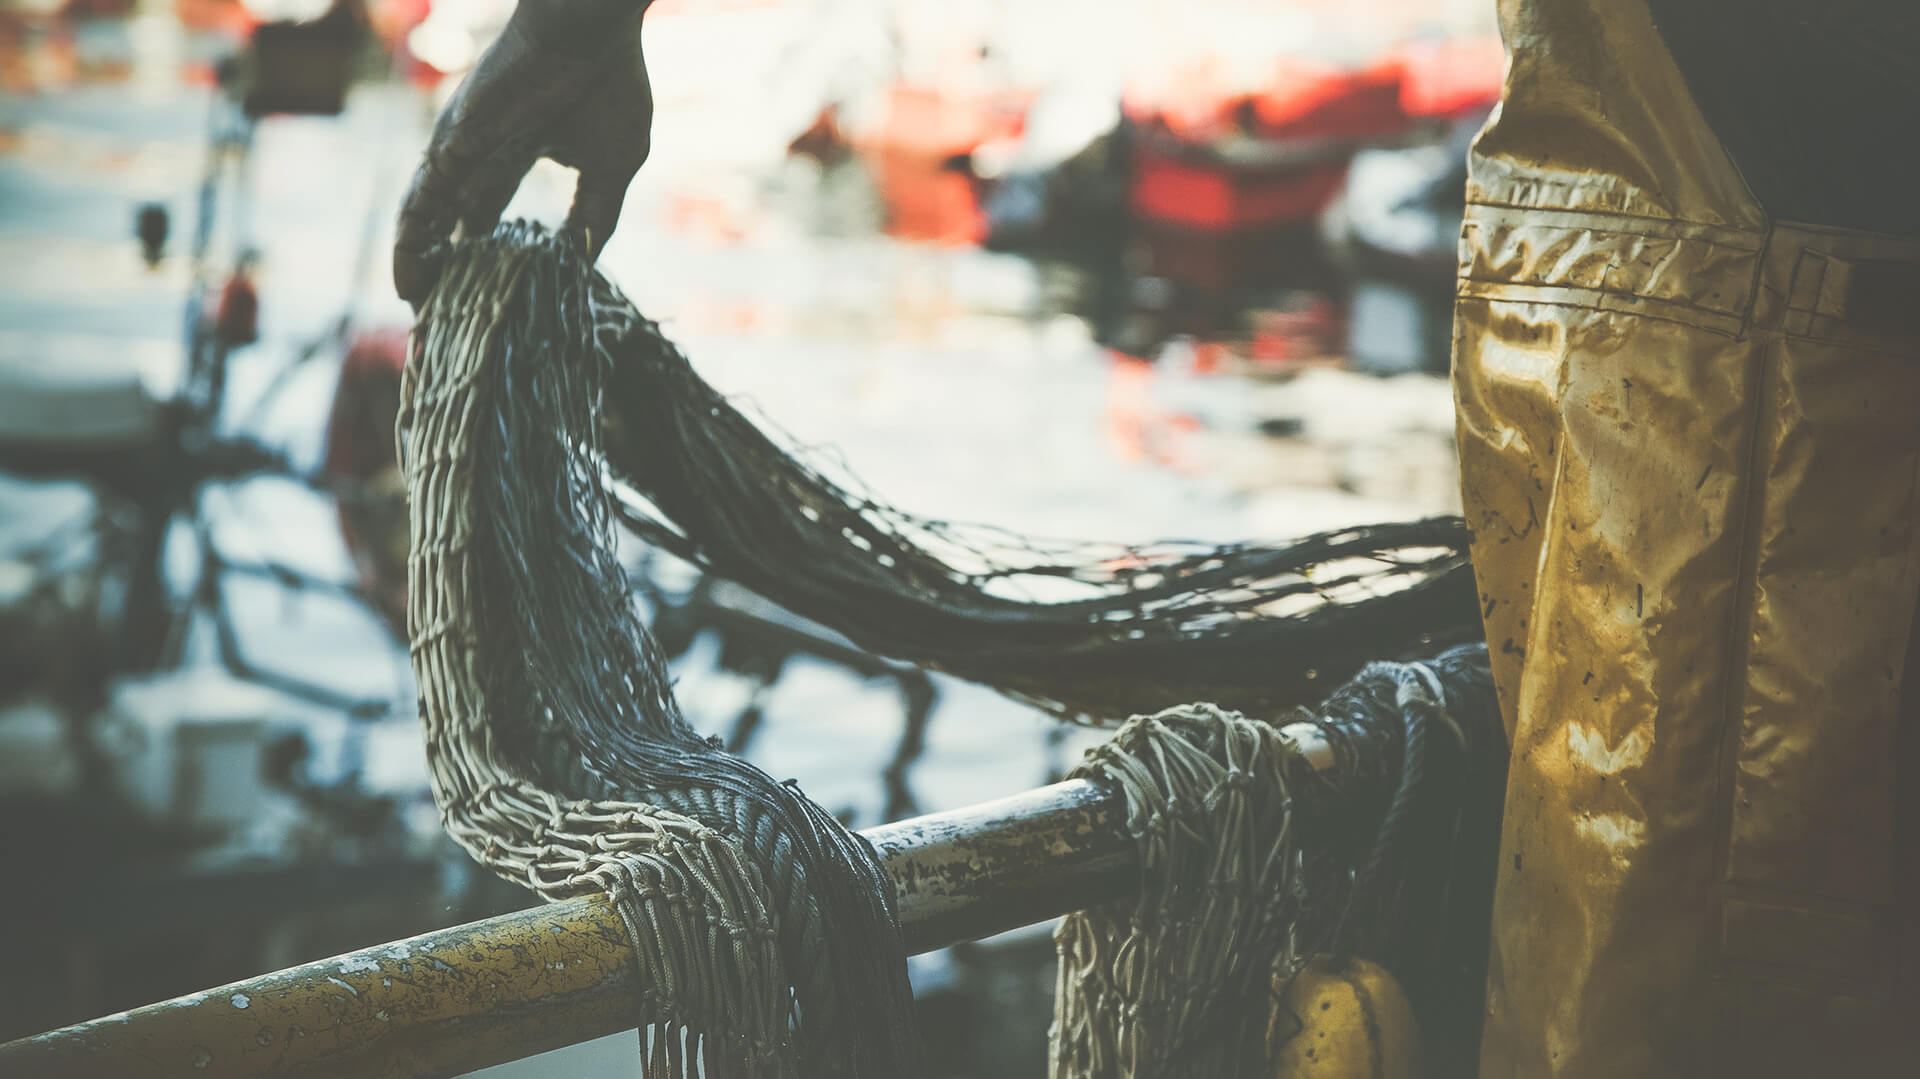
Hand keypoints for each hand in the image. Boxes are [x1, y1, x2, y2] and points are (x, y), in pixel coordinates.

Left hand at [394, 0, 652, 303]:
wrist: (593, 32)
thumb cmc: (608, 85)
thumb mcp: (613, 167)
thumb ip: (596, 214)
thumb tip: (585, 262)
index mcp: (514, 154)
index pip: (485, 214)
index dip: (478, 253)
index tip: (475, 295)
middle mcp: (479, 152)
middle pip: (449, 219)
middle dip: (441, 262)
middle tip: (434, 311)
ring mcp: (463, 145)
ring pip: (428, 211)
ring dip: (418, 254)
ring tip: (412, 301)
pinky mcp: (454, 139)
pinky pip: (423, 194)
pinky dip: (414, 232)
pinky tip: (408, 266)